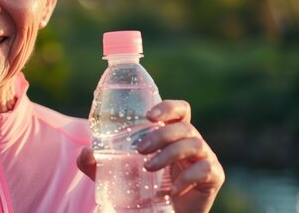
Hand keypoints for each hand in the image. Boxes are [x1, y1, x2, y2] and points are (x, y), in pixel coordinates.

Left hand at [77, 100, 224, 212]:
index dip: (167, 107)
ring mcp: (204, 159)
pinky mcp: (213, 178)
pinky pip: (205, 170)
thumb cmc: (142, 190)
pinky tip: (172, 190)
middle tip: (140, 149)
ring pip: (194, 143)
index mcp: (172, 134)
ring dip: (169, 153)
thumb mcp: (114, 175)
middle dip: (161, 134)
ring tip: (148, 167)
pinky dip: (188, 177)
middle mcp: (191, 142)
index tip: (149, 116)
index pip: (179, 110)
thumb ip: (96, 164)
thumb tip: (85, 152)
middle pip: (184, 125)